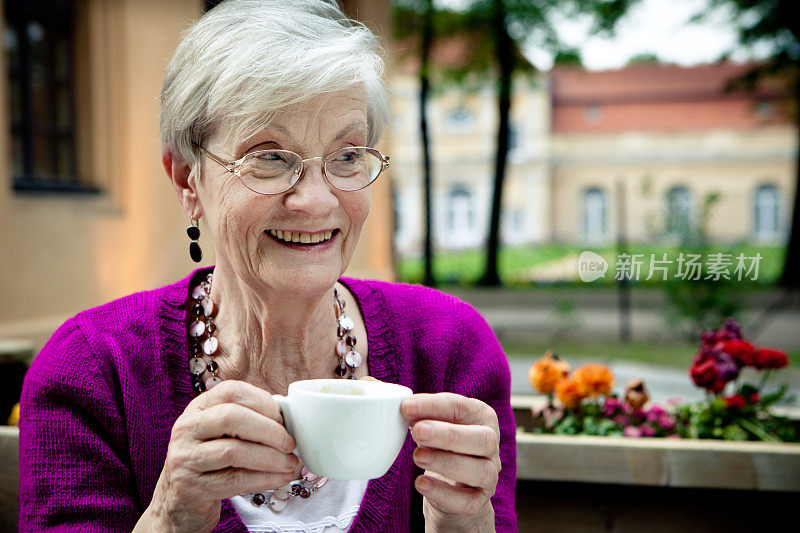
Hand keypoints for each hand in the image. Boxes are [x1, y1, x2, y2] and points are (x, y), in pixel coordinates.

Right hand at [134, 380, 299, 532]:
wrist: (181, 502)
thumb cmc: (212, 462)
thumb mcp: (223, 434)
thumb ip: (249, 420)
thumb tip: (288, 415)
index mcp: (198, 408)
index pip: (230, 391)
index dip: (262, 401)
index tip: (283, 418)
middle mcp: (186, 429)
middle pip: (231, 417)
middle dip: (269, 430)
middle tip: (290, 443)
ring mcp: (184, 458)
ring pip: (233, 451)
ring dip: (270, 458)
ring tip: (290, 463)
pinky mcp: (189, 488)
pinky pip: (234, 480)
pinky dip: (264, 479)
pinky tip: (280, 478)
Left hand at [401, 393, 499, 530]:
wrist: (451, 488)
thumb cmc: (438, 444)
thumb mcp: (427, 421)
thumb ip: (403, 403)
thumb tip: (368, 383)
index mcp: (480, 415)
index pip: (460, 406)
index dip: (433, 406)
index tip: (405, 407)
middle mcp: (491, 443)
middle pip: (481, 438)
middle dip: (447, 434)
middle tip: (416, 432)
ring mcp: (489, 474)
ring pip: (480, 470)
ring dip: (447, 462)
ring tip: (417, 457)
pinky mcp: (479, 501)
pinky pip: (468, 501)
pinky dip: (444, 493)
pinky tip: (421, 484)